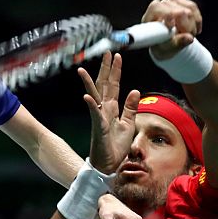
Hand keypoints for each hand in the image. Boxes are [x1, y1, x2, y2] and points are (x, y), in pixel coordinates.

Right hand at [77, 52, 140, 173]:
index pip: (114, 85)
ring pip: (94, 96)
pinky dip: (91, 105)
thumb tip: (135, 90)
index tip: (117, 56)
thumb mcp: (129, 124)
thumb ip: (131, 107)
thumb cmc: (116, 146)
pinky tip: (87, 96)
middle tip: (107, 53)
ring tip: (82, 70)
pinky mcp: (98, 127)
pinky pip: (94, 114)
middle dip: (105, 69)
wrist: (109, 165)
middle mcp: (104, 110)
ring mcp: (99, 117)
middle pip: (104, 85)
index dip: (115, 71)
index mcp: (112, 108)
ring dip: (89, 82)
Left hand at [142, 0, 202, 60]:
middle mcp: (160, 6)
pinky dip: (197, 20)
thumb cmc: (163, 46)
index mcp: (150, 17)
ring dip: (193, 25)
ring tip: (189, 35)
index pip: (157, 8)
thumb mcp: (168, 48)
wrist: (167, 44)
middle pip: (178, 11)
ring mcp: (171, 2)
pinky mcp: (181, 2)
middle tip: (188, 38)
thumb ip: (178, 43)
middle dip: (187, 27)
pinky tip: (195, 30)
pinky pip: (193, 7)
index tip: (172, 26)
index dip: (167, 15)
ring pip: (189, 9)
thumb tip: (189, 38)